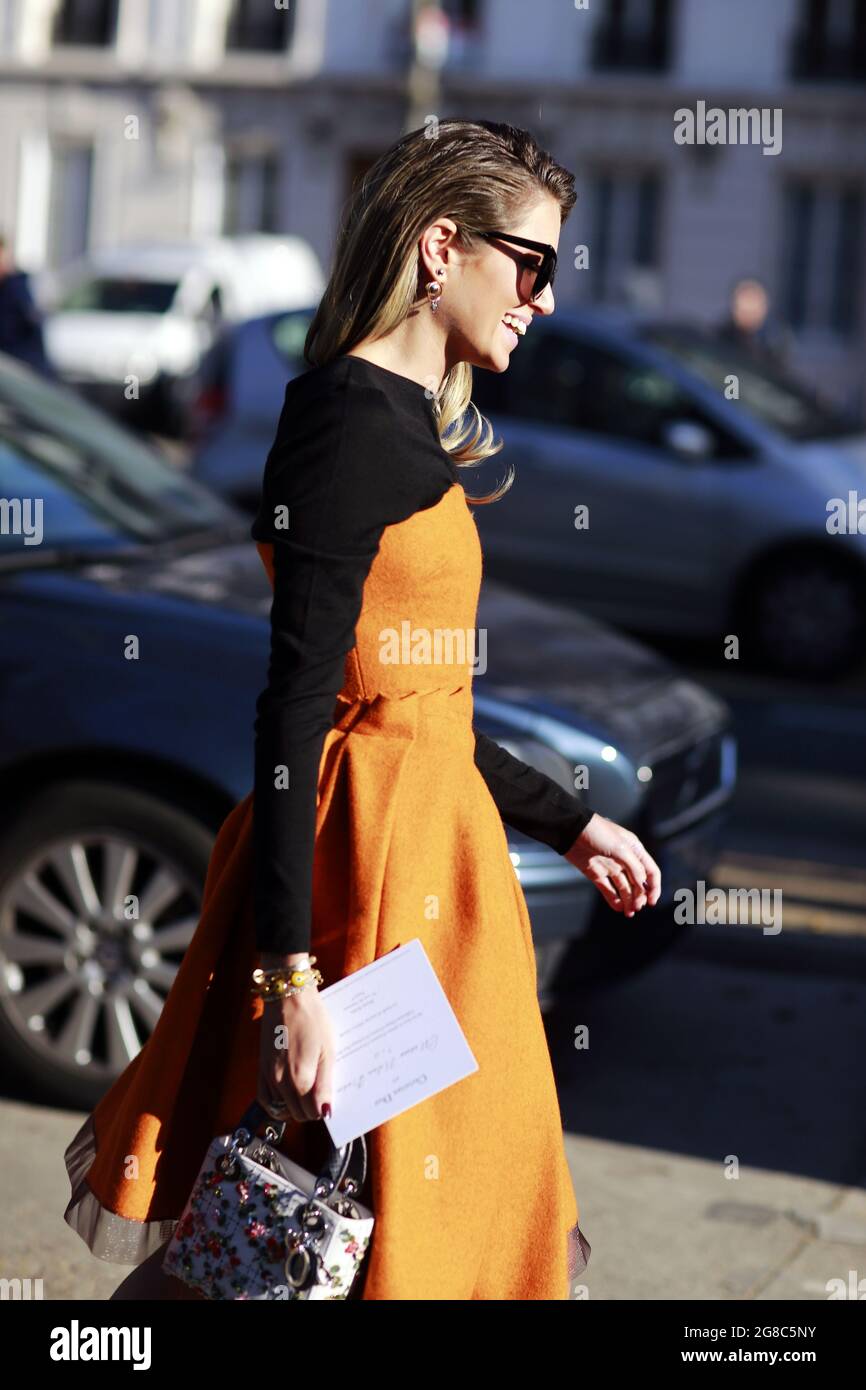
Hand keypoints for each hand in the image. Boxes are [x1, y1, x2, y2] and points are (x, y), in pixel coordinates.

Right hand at [257, 986, 334, 1123]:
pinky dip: (276, 1103)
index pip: (311, 1113)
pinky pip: (264, 1098)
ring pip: (278, 1110)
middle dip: (309, 1110)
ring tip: (305, 1095)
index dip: (322, 1110)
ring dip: (293, 1108)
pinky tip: (287, 1093)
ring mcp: (267, 1075)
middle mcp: (279, 1081)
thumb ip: (325, 1084)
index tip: (329, 1100)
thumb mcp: (328, 1051)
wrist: (287, 997)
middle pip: (296, 1114)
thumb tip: (325, 1112)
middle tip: (320, 1095)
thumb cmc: (313, 1019)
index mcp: (299, 1078)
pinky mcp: (261, 1068)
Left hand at [564, 813, 660, 916]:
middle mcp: (624, 859)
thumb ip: (634, 868)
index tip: (651, 902)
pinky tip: (618, 908)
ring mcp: (610, 866)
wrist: (570, 829)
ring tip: (628, 912)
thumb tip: (643, 886)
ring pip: (624, 888)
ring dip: (628, 901)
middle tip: (636, 908)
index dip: (653, 888)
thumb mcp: (621, 848)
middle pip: (638, 882)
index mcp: (634, 850)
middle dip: (639, 897)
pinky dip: (613, 899)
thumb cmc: (597, 832)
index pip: (650, 871)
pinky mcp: (596, 872)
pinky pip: (608, 889)